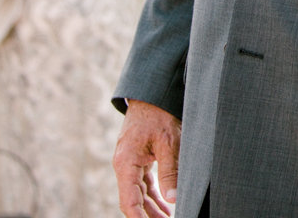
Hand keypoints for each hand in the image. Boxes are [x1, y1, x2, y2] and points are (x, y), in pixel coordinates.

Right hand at [115, 99, 180, 217]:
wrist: (152, 93)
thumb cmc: (159, 114)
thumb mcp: (169, 142)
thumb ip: (170, 171)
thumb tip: (173, 198)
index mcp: (126, 163)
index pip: (129, 201)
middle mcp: (124, 165)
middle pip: (133, 200)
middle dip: (147, 216)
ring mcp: (130, 162)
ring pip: (139, 192)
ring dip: (152, 208)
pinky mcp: (138, 158)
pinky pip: (144, 182)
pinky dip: (154, 194)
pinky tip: (165, 204)